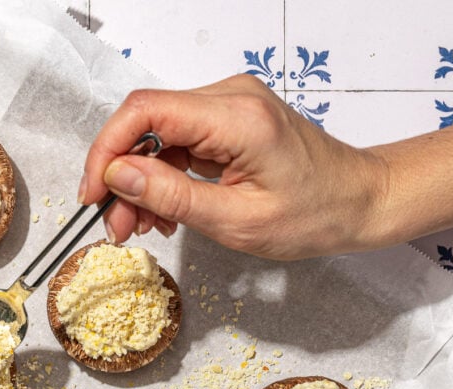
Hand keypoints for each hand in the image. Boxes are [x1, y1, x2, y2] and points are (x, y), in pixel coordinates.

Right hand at [78, 75, 385, 259]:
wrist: (358, 201)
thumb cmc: (315, 213)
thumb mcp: (238, 220)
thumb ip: (173, 196)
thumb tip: (118, 176)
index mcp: (236, 117)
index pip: (145, 112)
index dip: (107, 151)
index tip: (94, 193)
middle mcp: (230, 97)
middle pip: (146, 123)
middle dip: (121, 175)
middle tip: (117, 225)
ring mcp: (230, 106)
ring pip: (158, 135)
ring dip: (141, 181)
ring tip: (141, 226)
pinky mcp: (229, 121)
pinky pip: (179, 142)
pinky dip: (163, 177)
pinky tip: (164, 210)